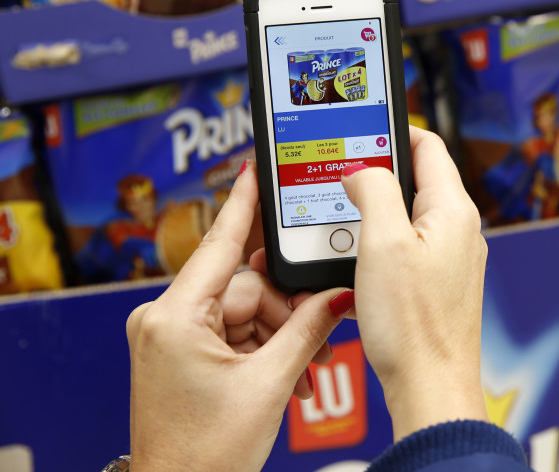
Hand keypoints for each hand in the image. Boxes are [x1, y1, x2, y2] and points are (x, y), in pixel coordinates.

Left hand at [126, 161, 348, 471]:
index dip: (244, 202)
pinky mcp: (182, 352)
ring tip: (302, 372)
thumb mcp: (269, 384)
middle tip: (322, 330)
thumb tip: (339, 296)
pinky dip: (264, 349)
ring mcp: (172, 336)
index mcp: (175, 318)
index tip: (257, 167)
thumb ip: (308, 329)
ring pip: (247, 311)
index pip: (220, 243)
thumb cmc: (205, 453)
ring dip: (281, 337)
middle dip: (288, 311)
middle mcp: (166, 319)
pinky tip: (286, 375)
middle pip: (247, 286)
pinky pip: (235, 332)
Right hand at [341, 126, 488, 439]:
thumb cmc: (412, 324)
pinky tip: (353, 258)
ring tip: (340, 215)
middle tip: (340, 172)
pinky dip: (379, 243)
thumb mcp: (382, 244)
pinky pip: (407, 247)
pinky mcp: (439, 285)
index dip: (393, 129)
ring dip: (374, 211)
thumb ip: (374, 192)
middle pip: (417, 179)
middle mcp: (460, 230)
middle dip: (377, 172)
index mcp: (453, 210)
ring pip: (408, 215)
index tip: (360, 128)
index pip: (428, 145)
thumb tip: (362, 170)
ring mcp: (452, 259)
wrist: (430, 388)